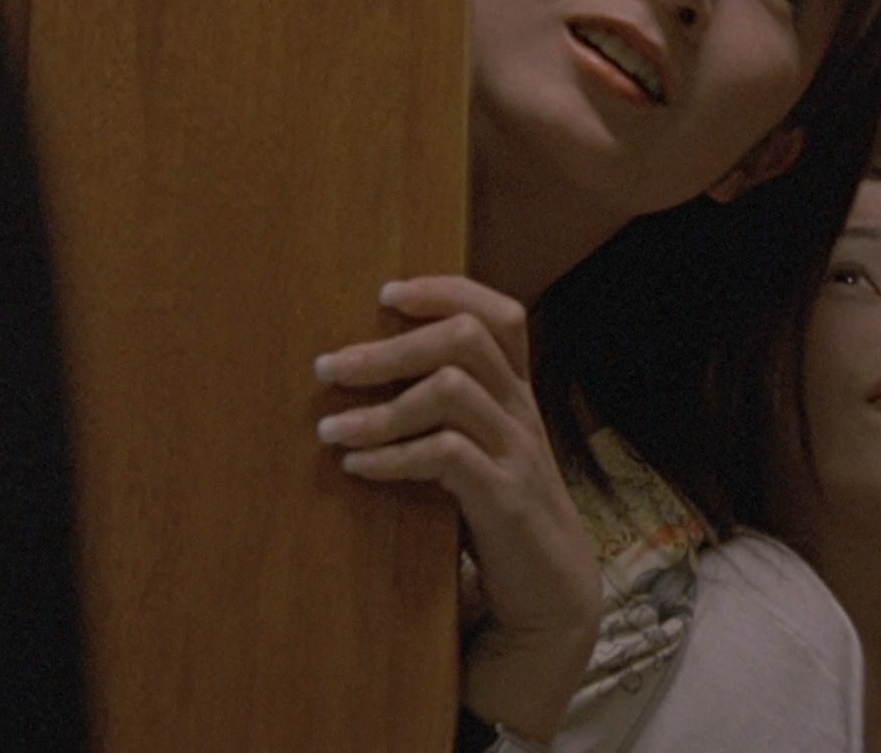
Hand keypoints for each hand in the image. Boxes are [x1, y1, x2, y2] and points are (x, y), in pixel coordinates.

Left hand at [316, 276, 597, 742]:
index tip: (385, 294)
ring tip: (329, 429)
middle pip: (469, 337)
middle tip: (329, 366)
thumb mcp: (480, 451)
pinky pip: (446, 455)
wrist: (551, 590)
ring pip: (453, 390)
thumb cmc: (499, 514)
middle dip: (391, 345)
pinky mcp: (505, 498)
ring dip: (379, 406)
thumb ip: (443, 414)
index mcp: (516, 393)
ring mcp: (517, 452)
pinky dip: (392, 456)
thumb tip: (362, 377)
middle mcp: (521, 411)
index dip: (446, 290)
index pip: (499, 313)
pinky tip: (356, 467)